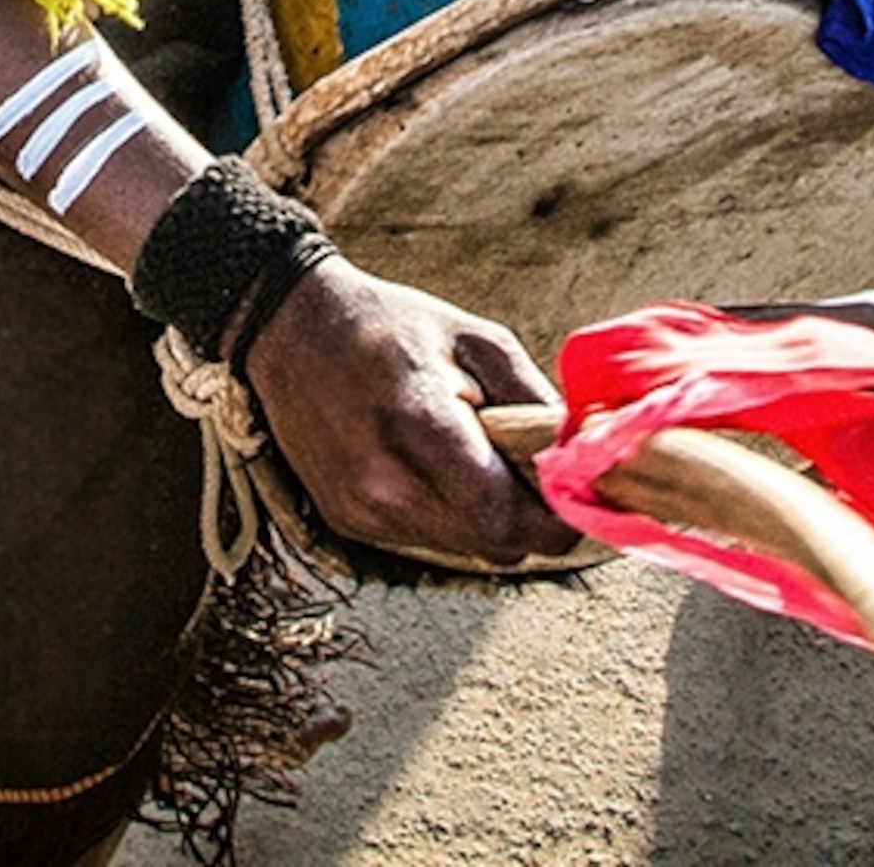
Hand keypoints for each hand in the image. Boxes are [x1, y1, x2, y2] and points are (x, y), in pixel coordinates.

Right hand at [243, 258, 583, 565]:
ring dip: (488, 518)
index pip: (507, 520)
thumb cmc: (388, 325)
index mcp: (420, 427)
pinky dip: (448, 514)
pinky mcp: (346, 520)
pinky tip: (435, 465)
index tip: (574, 492)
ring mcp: (361, 508)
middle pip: (494, 545)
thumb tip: (582, 454)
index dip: (554, 517)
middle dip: (530, 518)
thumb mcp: (477, 340)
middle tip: (535, 472)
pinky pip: (425, 539)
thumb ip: (535, 403)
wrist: (290, 328)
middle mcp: (384, 483)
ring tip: (479, 458)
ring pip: (463, 549)